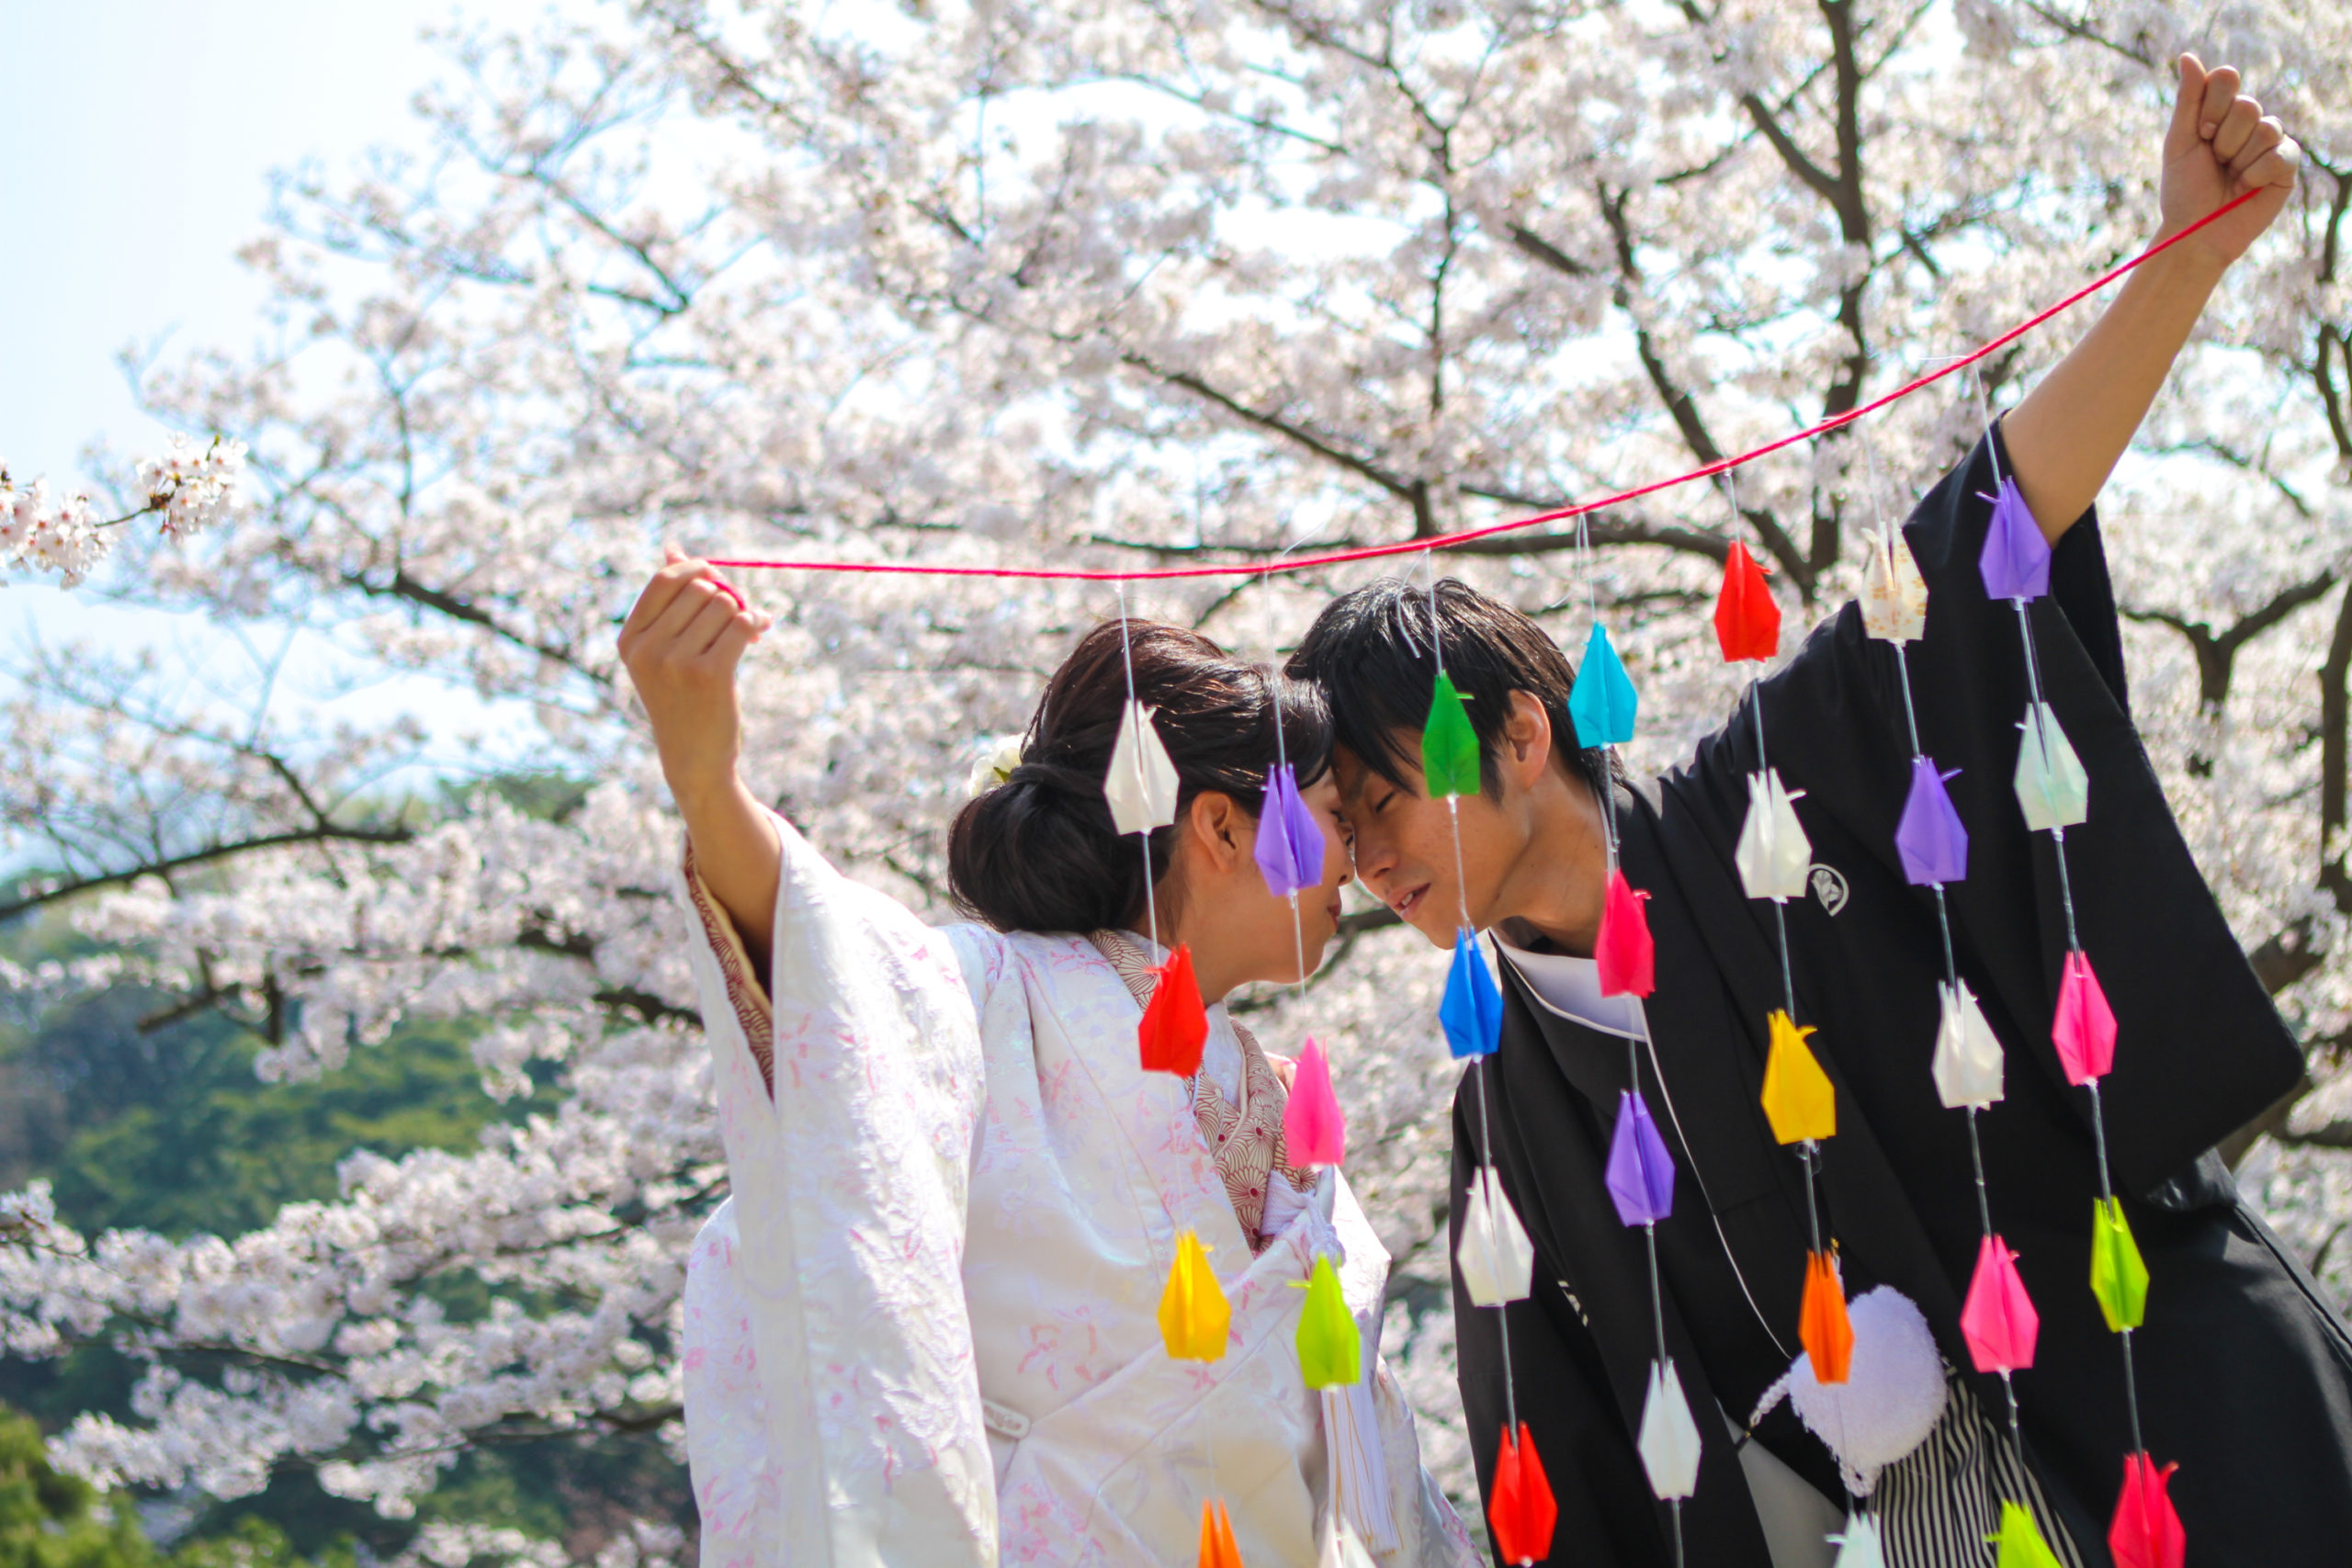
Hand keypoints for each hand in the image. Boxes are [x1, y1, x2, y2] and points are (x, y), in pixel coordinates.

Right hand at [618, 546, 770, 807]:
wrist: (694, 757)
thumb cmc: (683, 698)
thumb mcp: (664, 650)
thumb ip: (670, 600)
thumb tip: (672, 547)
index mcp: (630, 639)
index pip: (666, 580)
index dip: (698, 570)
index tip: (717, 579)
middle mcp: (647, 649)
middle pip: (701, 589)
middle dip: (727, 596)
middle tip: (737, 618)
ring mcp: (675, 662)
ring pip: (725, 606)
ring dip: (742, 615)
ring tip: (742, 637)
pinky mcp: (708, 675)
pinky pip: (741, 625)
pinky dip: (754, 626)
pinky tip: (755, 638)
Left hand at [2159, 54, 2300, 270]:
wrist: (2195, 232)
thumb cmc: (2183, 190)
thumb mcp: (2180, 142)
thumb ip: (2188, 99)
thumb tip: (2188, 56)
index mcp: (2221, 112)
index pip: (2227, 79)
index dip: (2212, 106)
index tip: (2200, 133)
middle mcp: (2248, 123)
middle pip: (2247, 104)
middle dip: (2223, 138)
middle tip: (2214, 161)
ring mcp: (2270, 143)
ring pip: (2266, 127)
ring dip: (2239, 158)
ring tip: (2230, 177)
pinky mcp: (2286, 165)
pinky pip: (2280, 153)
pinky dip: (2257, 173)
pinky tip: (2248, 187)